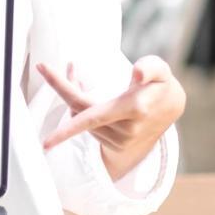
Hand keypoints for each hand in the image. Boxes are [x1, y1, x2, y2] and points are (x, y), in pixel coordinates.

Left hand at [37, 55, 185, 181]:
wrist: (171, 109)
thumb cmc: (160, 84)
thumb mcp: (161, 69)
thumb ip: (150, 68)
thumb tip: (137, 73)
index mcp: (133, 110)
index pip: (90, 111)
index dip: (63, 92)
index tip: (43, 76)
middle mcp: (125, 130)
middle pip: (79, 111)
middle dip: (61, 89)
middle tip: (44, 67)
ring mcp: (120, 141)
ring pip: (82, 118)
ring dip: (75, 97)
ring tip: (78, 77)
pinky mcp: (115, 146)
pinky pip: (87, 126)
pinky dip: (81, 111)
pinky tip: (89, 98)